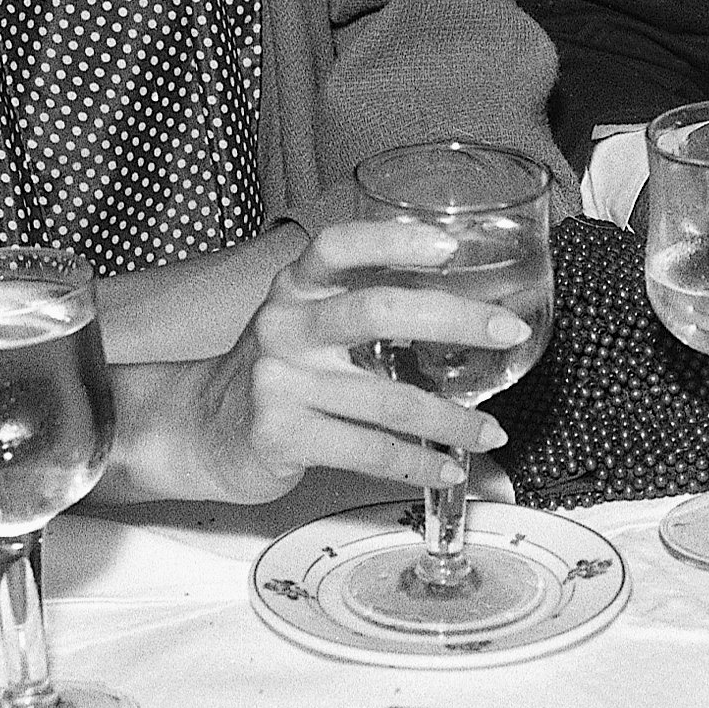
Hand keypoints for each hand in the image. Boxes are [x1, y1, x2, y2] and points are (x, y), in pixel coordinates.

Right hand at [186, 220, 520, 502]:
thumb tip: (466, 310)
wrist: (200, 432)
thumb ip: (361, 309)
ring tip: (492, 432)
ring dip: (451, 419)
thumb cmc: (278, 374)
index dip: (394, 240)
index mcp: (295, 288)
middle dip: (454, 318)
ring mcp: (280, 382)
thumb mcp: (304, 323)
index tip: (450, 245)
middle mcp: (285, 326)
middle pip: (376, 310)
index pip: (339, 246)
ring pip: (385, 398)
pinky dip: (417, 462)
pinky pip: (367, 450)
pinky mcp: (282, 436)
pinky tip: (447, 467)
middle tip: (507, 330)